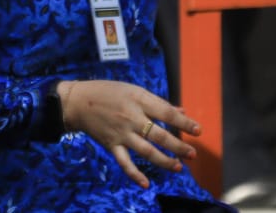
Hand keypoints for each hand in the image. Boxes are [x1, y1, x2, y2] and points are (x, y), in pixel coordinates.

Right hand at [57, 79, 199, 187]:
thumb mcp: (134, 91)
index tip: (198, 130)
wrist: (77, 102)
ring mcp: (121, 133)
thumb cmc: (108, 92)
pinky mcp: (111, 145)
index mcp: (138, 100)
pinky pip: (124, 162)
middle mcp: (131, 117)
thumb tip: (181, 112)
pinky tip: (146, 184)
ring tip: (178, 167)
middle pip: (159, 135)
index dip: (184, 123)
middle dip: (178, 146)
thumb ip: (158, 103)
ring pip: (146, 151)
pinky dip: (134, 174)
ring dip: (164, 161)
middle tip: (192, 154)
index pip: (166, 113)